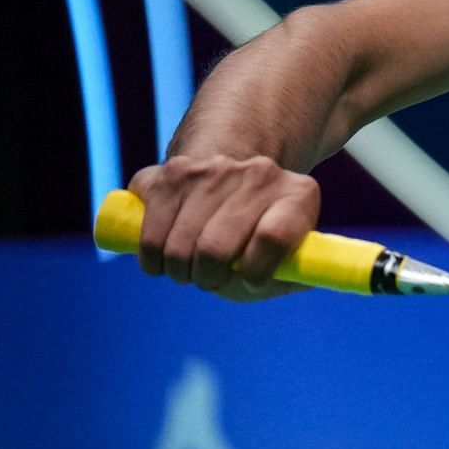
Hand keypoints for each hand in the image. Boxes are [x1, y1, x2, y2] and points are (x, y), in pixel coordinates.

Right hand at [127, 156, 318, 300]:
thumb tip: (287, 280)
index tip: (252, 280)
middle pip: (215, 248)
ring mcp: (215, 168)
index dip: (256, 272)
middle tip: (211, 278)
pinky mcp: (173, 171)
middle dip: (208, 278)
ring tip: (190, 267)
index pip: (272, 238)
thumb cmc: (262, 233)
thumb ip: (292, 275)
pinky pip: (150, 235)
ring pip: (179, 246)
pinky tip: (164, 257)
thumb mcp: (289, 255)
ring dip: (179, 271)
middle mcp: (260, 174)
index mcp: (299, 195)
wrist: (234, 178)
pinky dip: (152, 259)